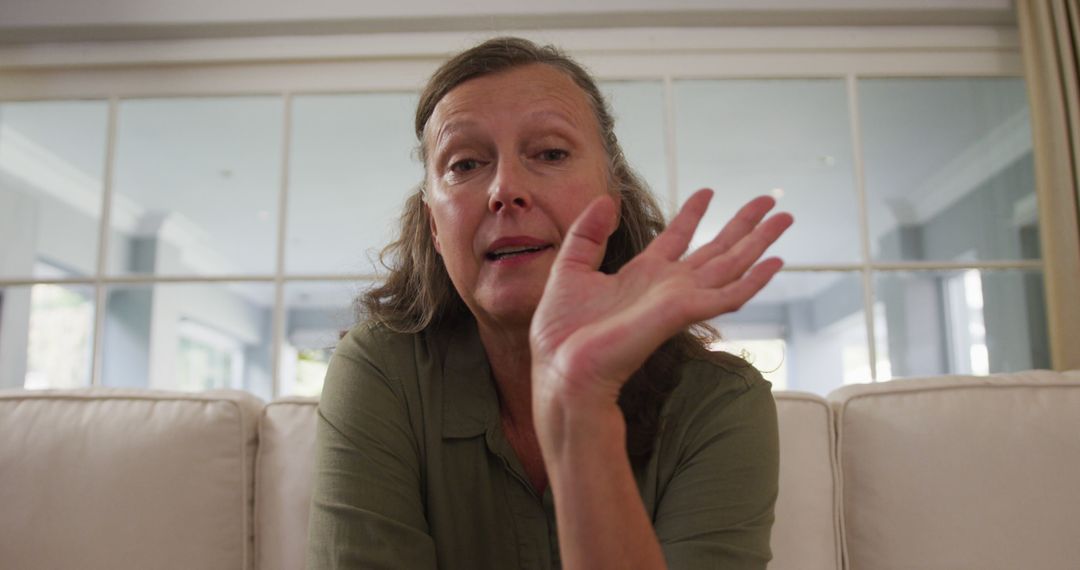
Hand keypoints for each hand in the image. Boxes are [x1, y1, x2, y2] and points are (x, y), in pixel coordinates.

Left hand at [529, 189, 792, 422]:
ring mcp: (680, 299)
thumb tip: (604, 200)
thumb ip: (587, 233)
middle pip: (716, 249)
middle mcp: (668, 286)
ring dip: (759, 242)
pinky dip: (754, 279)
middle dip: (743, 225)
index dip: (693, 214)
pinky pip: (729, 294)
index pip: (677, 238)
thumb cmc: (561, 332)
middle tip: (769, 200)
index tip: (708, 192)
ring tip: (785, 218)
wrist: (563, 367)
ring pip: (731, 265)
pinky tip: (775, 262)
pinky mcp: (685, 312)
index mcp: (642, 275)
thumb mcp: (569, 268)